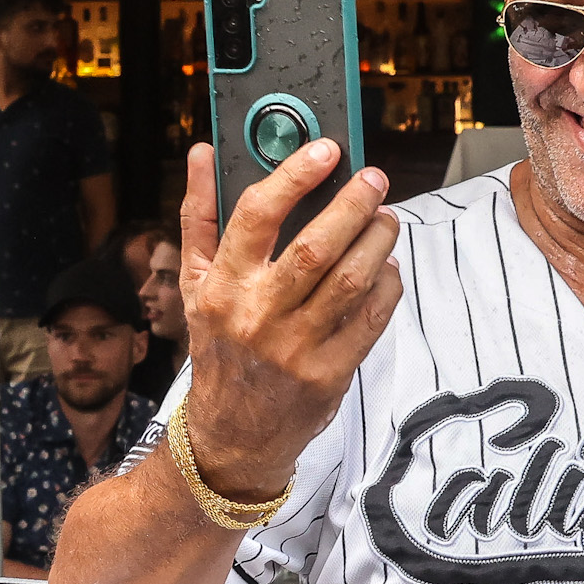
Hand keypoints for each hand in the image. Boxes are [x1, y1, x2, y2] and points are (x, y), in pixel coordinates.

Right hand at [172, 141, 398, 516]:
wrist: (232, 434)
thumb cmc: (218, 346)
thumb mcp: (195, 283)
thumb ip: (199, 215)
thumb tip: (204, 153)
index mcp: (222, 286)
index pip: (256, 216)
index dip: (294, 175)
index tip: (325, 149)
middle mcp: (257, 315)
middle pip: (316, 246)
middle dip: (353, 204)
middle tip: (373, 178)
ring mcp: (295, 347)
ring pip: (351, 280)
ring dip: (377, 240)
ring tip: (385, 218)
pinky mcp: (329, 374)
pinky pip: (371, 319)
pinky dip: (387, 286)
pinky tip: (386, 268)